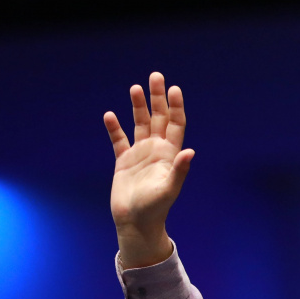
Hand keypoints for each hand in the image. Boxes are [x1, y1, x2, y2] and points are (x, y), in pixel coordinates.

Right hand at [104, 71, 193, 267]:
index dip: (176, 107)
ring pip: (139, 124)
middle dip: (157, 98)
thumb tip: (189, 151)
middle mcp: (156, 150)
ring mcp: (140, 154)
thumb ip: (179, 170)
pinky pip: (118, 140)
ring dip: (137, 106)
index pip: (175, 124)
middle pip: (158, 118)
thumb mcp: (169, 189)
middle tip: (156, 76)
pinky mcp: (123, 162)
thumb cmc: (156, 208)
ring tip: (135, 88)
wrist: (136, 222)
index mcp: (170, 154)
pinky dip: (114, 128)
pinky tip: (110, 115)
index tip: (174, 89)